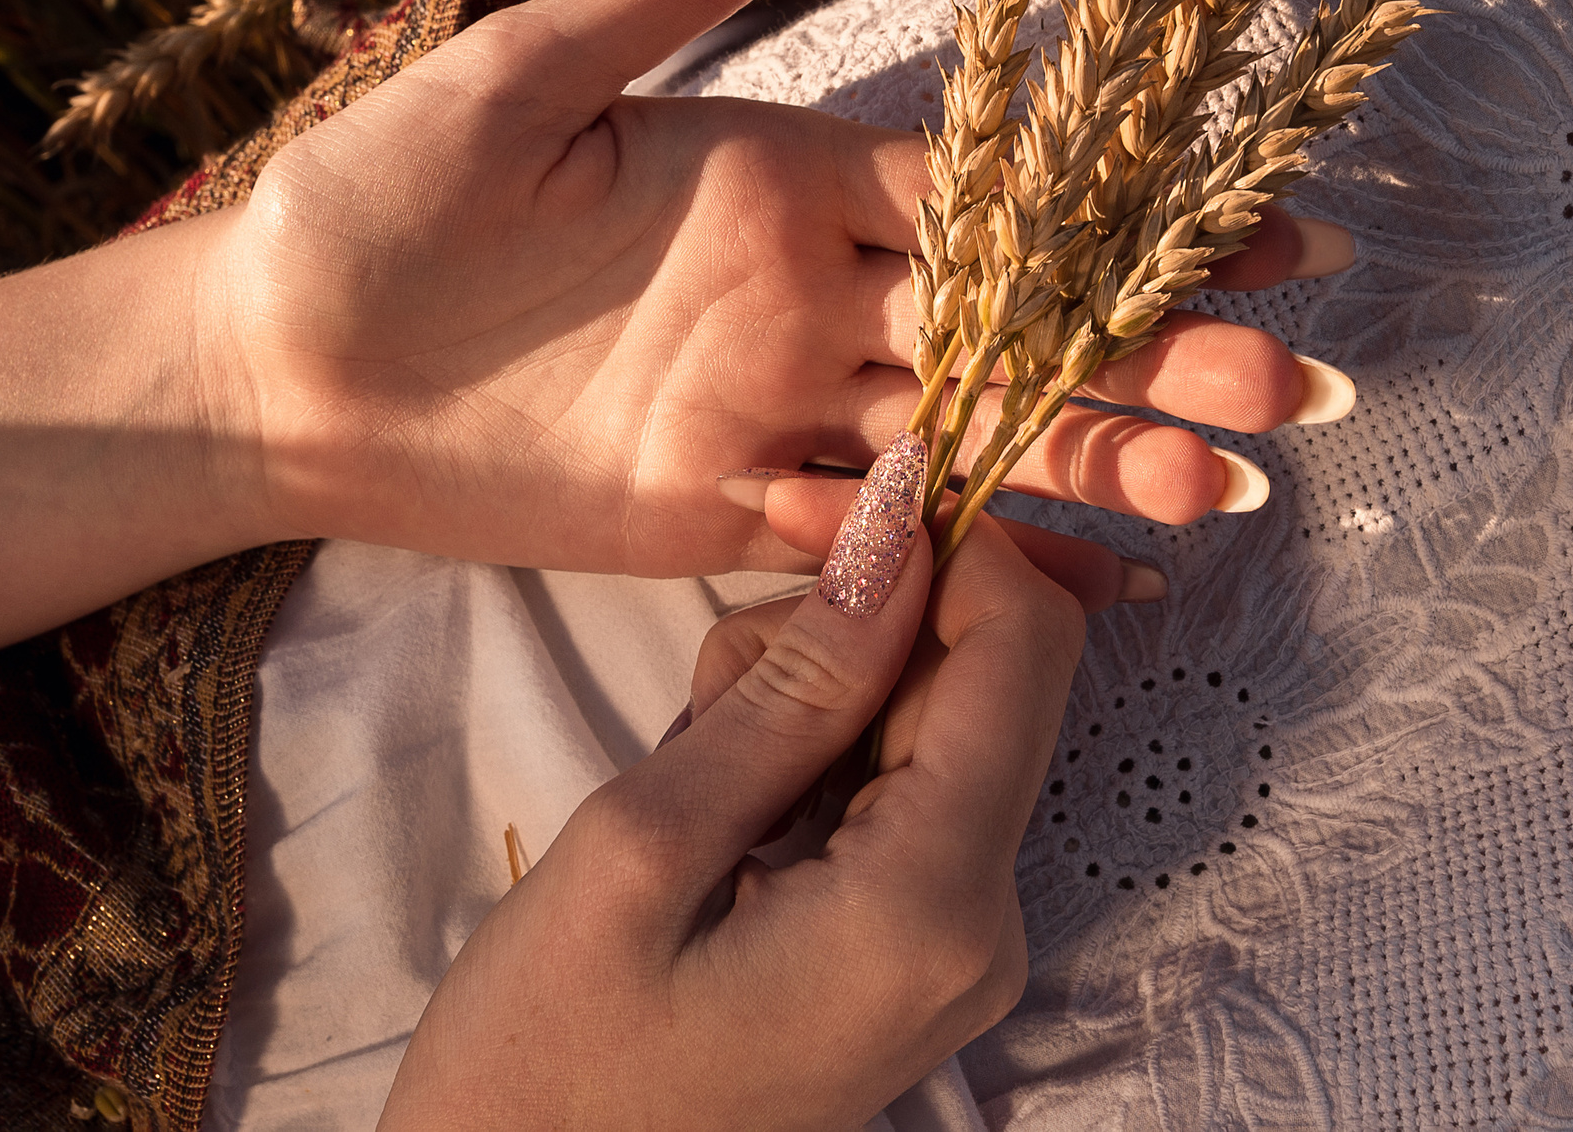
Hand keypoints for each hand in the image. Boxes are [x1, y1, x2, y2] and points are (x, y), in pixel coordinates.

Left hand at [208, 0, 1354, 577]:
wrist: (270, 362)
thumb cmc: (377, 194)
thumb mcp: (529, 66)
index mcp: (784, 170)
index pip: (993, 190)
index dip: (1125, 211)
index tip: (1267, 226)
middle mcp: (804, 289)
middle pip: (1011, 323)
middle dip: (1151, 353)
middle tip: (1293, 395)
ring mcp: (769, 407)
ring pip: (964, 434)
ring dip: (1090, 462)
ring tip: (1223, 498)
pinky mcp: (716, 510)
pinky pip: (863, 534)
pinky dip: (966, 555)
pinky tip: (1083, 582)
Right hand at [376, 451, 1082, 1129]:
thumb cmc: (547, 1056)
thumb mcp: (645, 843)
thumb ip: (794, 687)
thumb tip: (899, 535)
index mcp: (932, 903)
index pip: (1025, 649)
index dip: (946, 545)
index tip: (825, 516)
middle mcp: (983, 926)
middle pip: (982, 680)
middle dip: (855, 634)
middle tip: (709, 696)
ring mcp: (957, 946)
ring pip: (933, 724)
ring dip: (818, 698)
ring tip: (695, 770)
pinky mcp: (915, 950)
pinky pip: (903, 791)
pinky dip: (816, 759)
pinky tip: (721, 809)